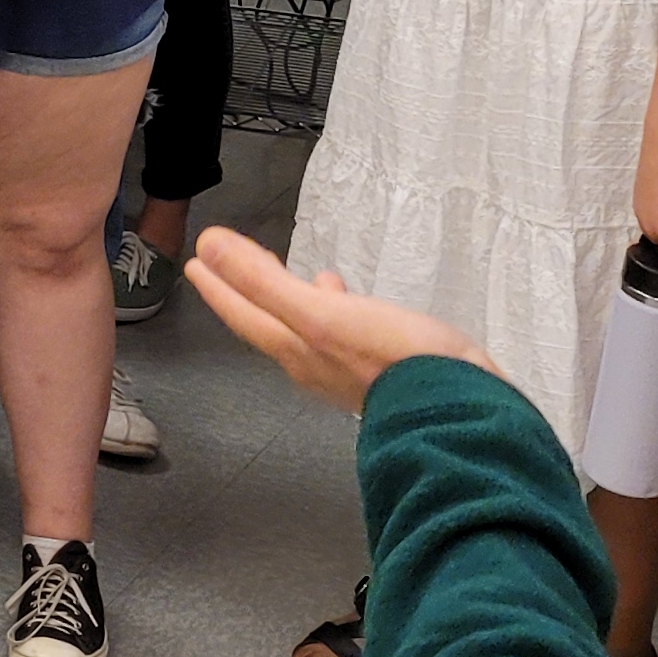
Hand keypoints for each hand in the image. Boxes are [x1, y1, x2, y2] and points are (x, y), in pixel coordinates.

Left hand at [184, 230, 497, 414]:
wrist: (460, 410)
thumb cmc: (391, 358)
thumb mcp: (320, 315)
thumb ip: (263, 283)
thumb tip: (207, 246)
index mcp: (295, 349)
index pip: (243, 313)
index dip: (218, 285)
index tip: (196, 257)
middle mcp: (313, 363)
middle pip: (269, 320)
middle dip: (247, 289)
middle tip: (226, 261)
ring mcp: (347, 369)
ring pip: (305, 325)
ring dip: (290, 296)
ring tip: (291, 270)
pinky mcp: (380, 368)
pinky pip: (341, 329)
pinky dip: (333, 306)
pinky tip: (345, 294)